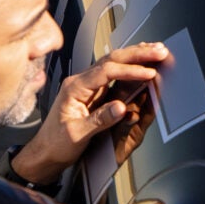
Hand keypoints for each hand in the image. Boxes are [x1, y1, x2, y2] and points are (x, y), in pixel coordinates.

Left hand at [12, 41, 172, 187]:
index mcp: (74, 88)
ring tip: (156, 51)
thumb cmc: (56, 144)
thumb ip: (100, 120)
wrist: (45, 152)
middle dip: (137, 54)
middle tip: (159, 51)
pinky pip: (113, 73)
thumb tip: (121, 107)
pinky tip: (142, 62)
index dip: (130, 70)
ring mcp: (86, 85)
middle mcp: (80, 81)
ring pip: (113, 63)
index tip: (149, 73)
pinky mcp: (92, 92)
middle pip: (111, 60)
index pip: (106, 71)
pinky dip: (130, 66)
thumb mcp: (77, 135)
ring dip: (135, 56)